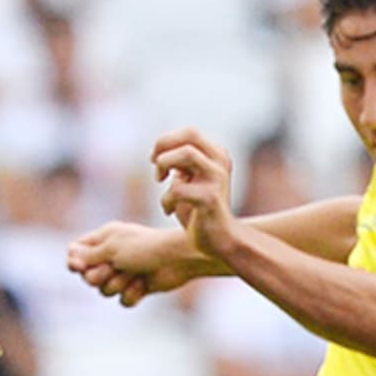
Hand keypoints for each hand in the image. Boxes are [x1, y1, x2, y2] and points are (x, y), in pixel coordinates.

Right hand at [67, 220, 216, 307]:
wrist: (178, 260)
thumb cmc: (145, 247)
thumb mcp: (112, 247)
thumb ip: (89, 255)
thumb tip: (71, 256)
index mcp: (104, 239)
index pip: (77, 252)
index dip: (75, 262)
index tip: (78, 267)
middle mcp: (112, 256)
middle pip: (88, 276)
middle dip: (99, 276)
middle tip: (113, 268)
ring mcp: (125, 273)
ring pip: (105, 290)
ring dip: (118, 284)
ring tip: (133, 274)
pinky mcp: (138, 288)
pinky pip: (123, 300)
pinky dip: (132, 294)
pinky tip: (143, 285)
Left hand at [153, 127, 237, 260]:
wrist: (219, 242)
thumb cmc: (200, 212)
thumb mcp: (189, 181)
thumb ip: (180, 165)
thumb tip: (162, 151)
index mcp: (218, 156)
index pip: (190, 133)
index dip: (167, 141)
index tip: (155, 159)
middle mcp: (220, 164)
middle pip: (190, 134)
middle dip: (164, 145)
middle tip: (155, 165)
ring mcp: (217, 180)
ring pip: (187, 153)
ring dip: (164, 164)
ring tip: (160, 181)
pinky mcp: (210, 199)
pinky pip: (178, 189)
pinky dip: (166, 200)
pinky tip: (168, 211)